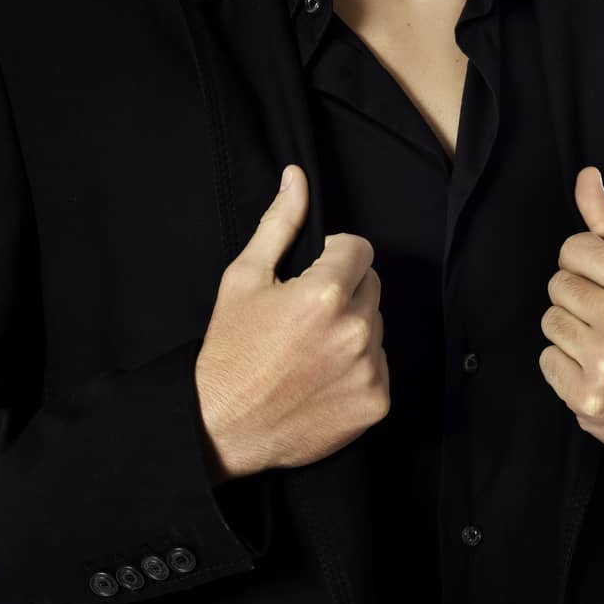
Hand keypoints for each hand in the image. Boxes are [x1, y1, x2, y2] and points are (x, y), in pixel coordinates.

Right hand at [194, 165, 389, 480]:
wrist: (222, 426)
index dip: (334, 256)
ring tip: (311, 347)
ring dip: (352, 328)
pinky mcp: (375, 402)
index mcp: (326, 292)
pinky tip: (322, 375)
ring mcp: (369, 369)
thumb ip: (280, 223)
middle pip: (371, 285)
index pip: (360, 249)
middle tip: (306, 314)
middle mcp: (355, 330)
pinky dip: (358, 367)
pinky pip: (380, 365)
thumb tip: (296, 178)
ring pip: (376, 326)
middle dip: (345, 290)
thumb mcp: (245, 277)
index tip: (310, 275)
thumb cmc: (230, 348)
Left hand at [537, 166, 603, 470]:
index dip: (586, 265)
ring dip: (571, 333)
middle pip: (557, 285)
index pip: (572, 249)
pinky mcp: (588, 400)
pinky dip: (566, 367)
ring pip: (550, 322)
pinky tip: (599, 372)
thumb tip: (585, 175)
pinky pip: (547, 361)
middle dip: (580, 298)